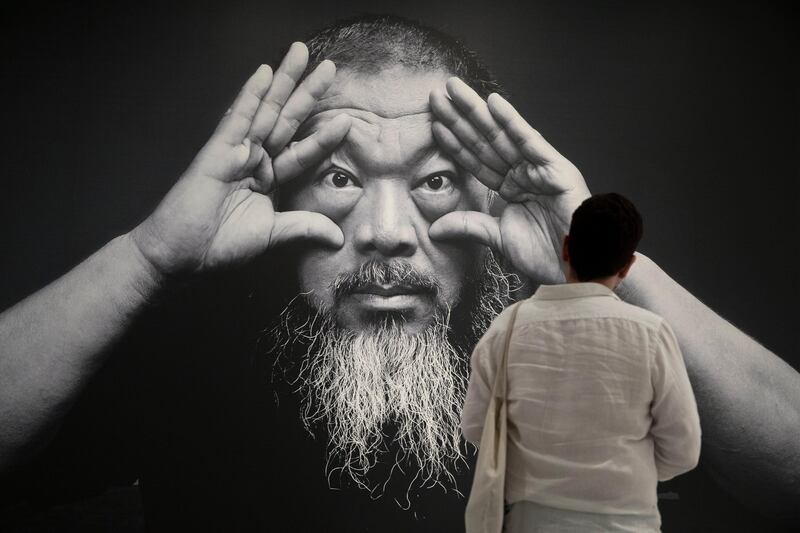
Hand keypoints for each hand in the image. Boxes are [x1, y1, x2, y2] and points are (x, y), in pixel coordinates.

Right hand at [129, 42, 350, 277]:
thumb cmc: (220, 245)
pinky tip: (263, 73)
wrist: (182, 255)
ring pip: (266, 111)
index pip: (303, 152)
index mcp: (270, 178)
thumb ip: (304, 228)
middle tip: (330, 66)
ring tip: (301, 53)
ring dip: (283, 81)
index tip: (347, 120)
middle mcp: (256, 159)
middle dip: (308, 92)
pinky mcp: (217, 152)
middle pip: (288, 120)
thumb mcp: (272, 235)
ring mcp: (236, 152)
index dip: (324, 136)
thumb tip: (338, 237)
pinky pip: (237, 119)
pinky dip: (250, 96)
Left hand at [428, 78, 590, 284]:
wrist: (579, 269)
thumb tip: (434, 229)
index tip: (433, 123)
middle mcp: (523, 172)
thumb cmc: (548, 255)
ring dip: (477, 111)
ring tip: (454, 89)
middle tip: (436, 94)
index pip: (476, 160)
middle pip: (484, 141)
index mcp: (511, 187)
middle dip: (460, 118)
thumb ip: (468, 226)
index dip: (455, 142)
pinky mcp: (555, 168)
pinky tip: (493, 103)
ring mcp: (539, 168)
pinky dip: (512, 121)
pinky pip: (530, 140)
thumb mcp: (498, 238)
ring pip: (502, 135)